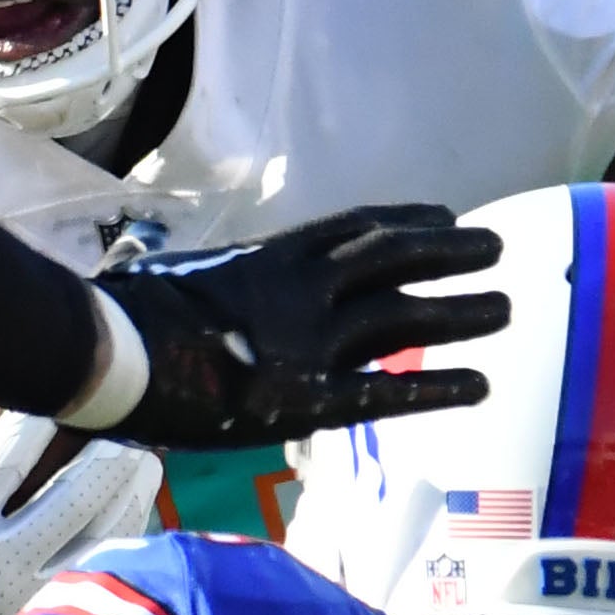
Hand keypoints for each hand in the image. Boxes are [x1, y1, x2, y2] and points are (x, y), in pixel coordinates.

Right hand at [0, 381, 161, 614]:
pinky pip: (103, 578)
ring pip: (103, 540)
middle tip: (126, 415)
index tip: (52, 383)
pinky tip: (132, 512)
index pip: (8, 462)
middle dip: (108, 450)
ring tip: (143, 455)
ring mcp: (32, 607)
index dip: (36, 415)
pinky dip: (126, 540)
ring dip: (129, 493)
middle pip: (78, 499)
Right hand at [77, 206, 505, 450]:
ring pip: (405, 318)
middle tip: (495, 248)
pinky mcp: (308, 399)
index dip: (404, 221)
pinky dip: (438, 388)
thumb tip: (155, 266)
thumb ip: (192, 276)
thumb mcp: (167, 275)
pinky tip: (481, 387)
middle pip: (395, 258)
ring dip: (461, 311)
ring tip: (506, 307)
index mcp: (269, 258)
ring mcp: (310, 341)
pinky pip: (388, 392)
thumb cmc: (122, 314)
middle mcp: (303, 289)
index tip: (444, 214)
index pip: (354, 228)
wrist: (107, 354)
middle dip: (449, 252)